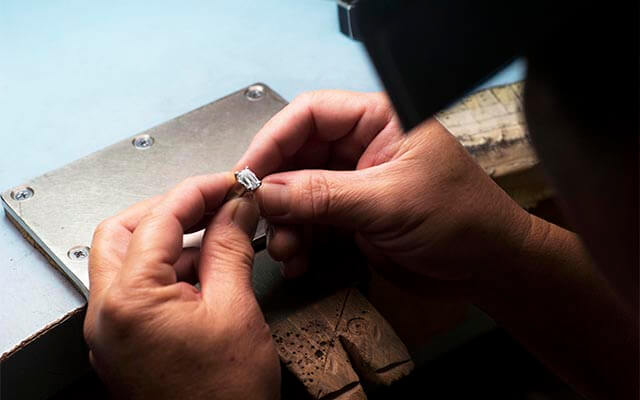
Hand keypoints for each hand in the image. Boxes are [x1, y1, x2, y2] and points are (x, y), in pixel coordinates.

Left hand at [83, 174, 279, 399]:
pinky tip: (207, 272)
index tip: (228, 183)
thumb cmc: (224, 398)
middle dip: (169, 211)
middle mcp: (106, 315)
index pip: (160, 218)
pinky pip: (137, 290)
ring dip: (171, 241)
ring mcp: (111, 331)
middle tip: (211, 205)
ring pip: (127, 260)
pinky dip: (169, 271)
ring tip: (219, 240)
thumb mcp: (235, 309)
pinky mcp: (124, 343)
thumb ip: (230, 248)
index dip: (199, 191)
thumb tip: (236, 207)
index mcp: (129, 301)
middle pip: (123, 232)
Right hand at [236, 90, 531, 290]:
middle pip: (298, 156)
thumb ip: (325, 195)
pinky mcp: (353, 217)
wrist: (488, 269)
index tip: (248, 172)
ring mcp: (355, 183)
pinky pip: (312, 222)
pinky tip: (297, 260)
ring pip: (299, 193)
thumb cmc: (463, 220)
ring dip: (285, 223)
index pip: (312, 114)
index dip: (274, 140)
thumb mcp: (390, 202)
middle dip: (276, 190)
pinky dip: (299, 241)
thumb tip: (267, 191)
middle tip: (259, 217)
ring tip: (286, 250)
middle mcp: (363, 147)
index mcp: (379, 120)